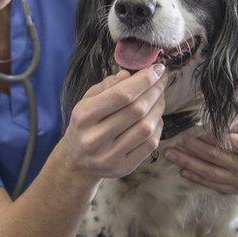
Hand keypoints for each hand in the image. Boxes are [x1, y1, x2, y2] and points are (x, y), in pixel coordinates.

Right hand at [58, 64, 168, 180]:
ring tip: (160, 97)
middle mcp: (95, 137)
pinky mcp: (123, 167)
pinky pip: (150, 144)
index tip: (158, 68)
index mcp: (84, 116)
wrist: (75, 161)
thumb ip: (107, 86)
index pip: (121, 95)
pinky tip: (155, 117)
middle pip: (137, 110)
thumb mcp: (87, 101)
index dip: (144, 80)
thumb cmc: (85, 125)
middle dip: (155, 91)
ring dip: (159, 108)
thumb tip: (130, 75)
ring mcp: (109, 155)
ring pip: (146, 128)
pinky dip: (158, 127)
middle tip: (162, 80)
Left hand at [165, 119, 237, 196]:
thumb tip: (216, 120)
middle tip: (176, 141)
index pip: (229, 142)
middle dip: (193, 150)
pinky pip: (216, 186)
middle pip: (217, 159)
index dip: (210, 137)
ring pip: (212, 174)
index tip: (194, 130)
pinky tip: (183, 171)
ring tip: (172, 155)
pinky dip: (199, 179)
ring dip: (189, 165)